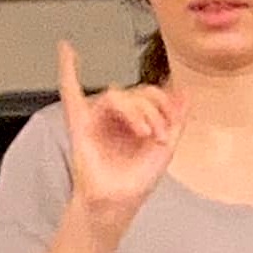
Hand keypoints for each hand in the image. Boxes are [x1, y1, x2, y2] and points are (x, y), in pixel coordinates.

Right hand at [58, 41, 185, 244]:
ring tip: (145, 133)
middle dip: (154, 110)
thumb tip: (186, 90)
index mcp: (137, 117)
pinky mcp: (81, 125)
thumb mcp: (168, 145)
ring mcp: (99, 118)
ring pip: (118, 94)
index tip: (170, 128)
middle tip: (158, 134)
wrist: (119, 203)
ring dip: (137, 111)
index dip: (165, 104)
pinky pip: (70, 93)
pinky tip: (66, 49)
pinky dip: (68, 70)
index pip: (151, 93)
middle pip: (137, 92)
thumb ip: (177, 117)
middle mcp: (117, 115)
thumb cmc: (137, 179)